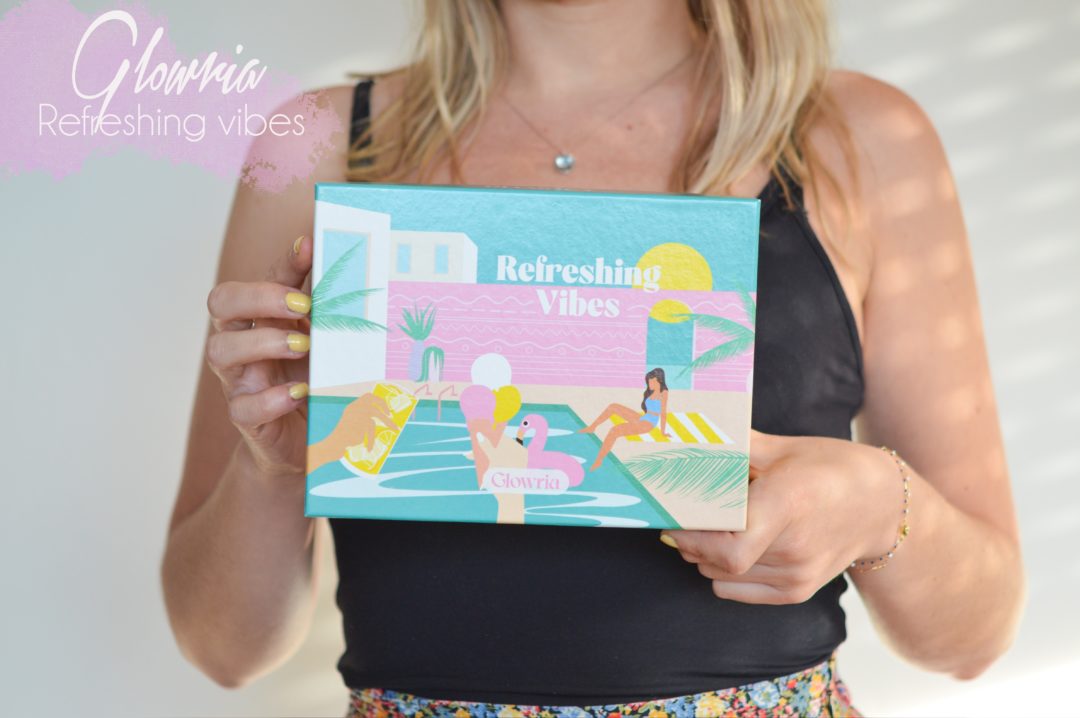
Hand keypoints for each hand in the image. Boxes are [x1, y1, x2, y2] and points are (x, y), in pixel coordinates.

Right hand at [205, 236, 312, 478]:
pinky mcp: (247, 418)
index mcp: (260, 318)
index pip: (260, 277)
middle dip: (260, 296)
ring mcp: (240, 380)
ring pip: (220, 350)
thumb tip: (354, 269)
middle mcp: (242, 343)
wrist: (306, 441)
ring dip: (263, 342)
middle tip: (301, 305)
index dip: (281, 263)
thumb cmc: (313, 379)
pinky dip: (271, 399)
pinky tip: (300, 393)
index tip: (311, 248)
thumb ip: (328, 310)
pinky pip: (242, 407)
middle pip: (222, 303)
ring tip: (302, 346)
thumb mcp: (323, 341)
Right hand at [307, 394, 399, 469]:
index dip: (378, 400)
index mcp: (352, 407)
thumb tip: (383, 418)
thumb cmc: (344, 438)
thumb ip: (364, 420)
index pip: (368, 396)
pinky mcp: (357, 425)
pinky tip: (369, 448)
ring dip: (387, 422)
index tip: (386, 407)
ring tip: (395, 429)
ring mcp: (355, 416)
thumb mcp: (354, 425)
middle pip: (373, 403)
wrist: (332, 446)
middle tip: (391, 416)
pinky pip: (370, 430)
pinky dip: (370, 440)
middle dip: (385, 408)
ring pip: (375, 416)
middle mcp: (353, 409)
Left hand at [660, 429, 899, 604]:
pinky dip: (721, 571)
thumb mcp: (782, 448)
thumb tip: (690, 431)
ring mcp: (796, 575)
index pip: (726, 546)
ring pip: (717, 576)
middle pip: (715, 560)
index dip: (690, 534)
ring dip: (703, 554)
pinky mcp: (797, 591)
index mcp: (787, 505)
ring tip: (713, 524)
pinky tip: (734, 543)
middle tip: (683, 513)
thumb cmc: (829, 467)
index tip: (671, 513)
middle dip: (688, 538)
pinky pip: (734, 590)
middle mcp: (793, 548)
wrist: (881, 506)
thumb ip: (734, 444)